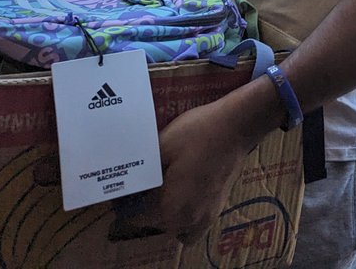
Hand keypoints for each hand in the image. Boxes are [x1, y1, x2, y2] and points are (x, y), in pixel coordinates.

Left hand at [125, 96, 258, 244]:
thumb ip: (142, 169)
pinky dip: (185, 220)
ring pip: (175, 229)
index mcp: (169, 207)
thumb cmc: (196, 133)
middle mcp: (186, 219)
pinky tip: (183, 199)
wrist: (236, 126)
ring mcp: (205, 216)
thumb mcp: (161, 146)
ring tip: (160, 195)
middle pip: (154, 224)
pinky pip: (194, 227)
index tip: (119, 187)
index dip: (123, 202)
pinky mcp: (218, 207)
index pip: (135, 217)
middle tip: (137, 186)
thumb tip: (127, 179)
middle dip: (142, 209)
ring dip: (164, 218)